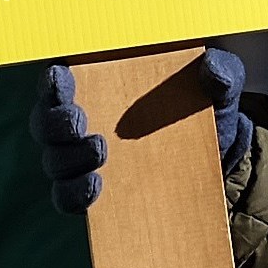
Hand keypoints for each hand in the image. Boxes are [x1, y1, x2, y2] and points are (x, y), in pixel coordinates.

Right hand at [31, 48, 247, 213]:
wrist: (221, 162)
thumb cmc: (208, 111)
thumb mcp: (219, 89)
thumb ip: (220, 73)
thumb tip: (213, 69)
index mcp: (102, 85)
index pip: (60, 80)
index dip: (52, 81)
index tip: (61, 78)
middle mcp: (83, 122)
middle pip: (46, 121)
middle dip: (54, 121)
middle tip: (79, 121)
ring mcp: (84, 160)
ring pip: (54, 160)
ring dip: (68, 158)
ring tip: (99, 152)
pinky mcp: (93, 194)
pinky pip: (68, 198)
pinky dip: (75, 194)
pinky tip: (96, 187)